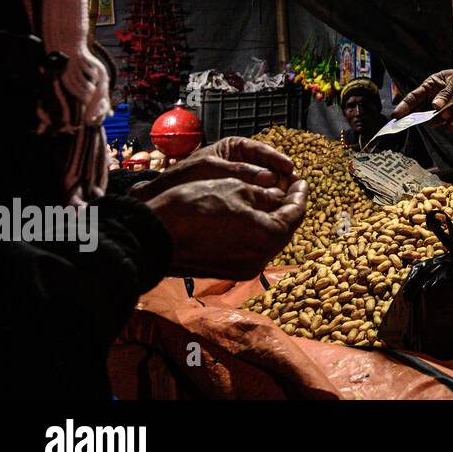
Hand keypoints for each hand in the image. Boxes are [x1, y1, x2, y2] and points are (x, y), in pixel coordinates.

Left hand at [130, 136, 294, 199]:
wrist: (159, 199)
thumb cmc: (181, 178)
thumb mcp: (211, 168)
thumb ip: (241, 171)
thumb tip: (271, 178)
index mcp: (233, 148)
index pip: (262, 151)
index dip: (277, 160)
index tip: (290, 168)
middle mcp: (238, 162)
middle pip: (267, 168)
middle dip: (279, 177)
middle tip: (291, 186)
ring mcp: (237, 180)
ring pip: (262, 185)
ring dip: (273, 191)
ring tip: (284, 199)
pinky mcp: (233, 198)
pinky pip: (253, 198)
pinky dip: (261, 202)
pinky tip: (268, 209)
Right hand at [146, 177, 307, 278]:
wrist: (153, 236)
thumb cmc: (193, 207)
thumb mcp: (236, 189)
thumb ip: (265, 193)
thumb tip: (280, 194)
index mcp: (268, 236)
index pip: (295, 213)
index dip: (299, 193)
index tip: (299, 180)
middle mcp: (260, 259)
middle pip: (285, 230)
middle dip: (287, 206)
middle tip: (287, 187)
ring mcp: (244, 269)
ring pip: (269, 240)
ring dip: (272, 219)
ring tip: (269, 198)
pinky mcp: (228, 271)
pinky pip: (253, 249)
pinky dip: (257, 231)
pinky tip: (250, 215)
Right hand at [391, 65, 452, 129]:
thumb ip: (447, 93)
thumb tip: (434, 106)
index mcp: (432, 86)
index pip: (414, 97)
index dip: (404, 106)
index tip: (397, 116)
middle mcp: (436, 100)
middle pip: (420, 112)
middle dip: (418, 118)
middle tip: (418, 120)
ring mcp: (446, 110)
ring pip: (434, 121)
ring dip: (438, 120)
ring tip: (449, 113)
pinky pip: (448, 126)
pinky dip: (450, 125)